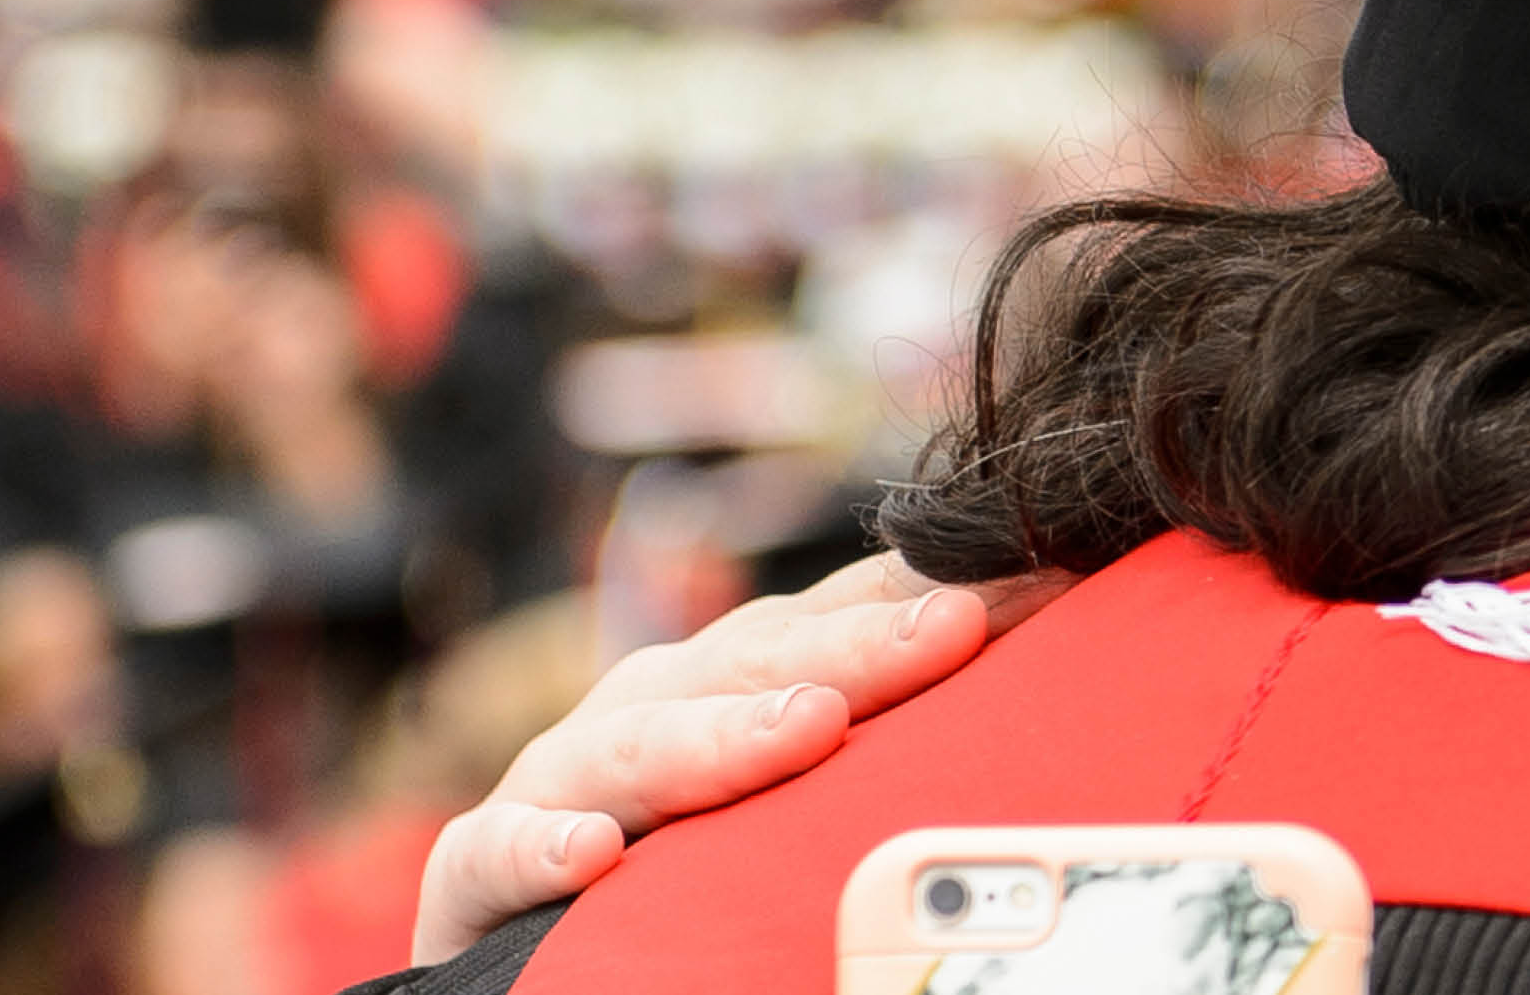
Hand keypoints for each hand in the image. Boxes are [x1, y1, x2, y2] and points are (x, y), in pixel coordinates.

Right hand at [408, 555, 1051, 960]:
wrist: (542, 947)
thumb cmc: (695, 863)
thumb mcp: (802, 795)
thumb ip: (894, 740)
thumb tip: (1051, 671)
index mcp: (738, 680)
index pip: (844, 621)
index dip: (938, 597)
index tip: (1053, 582)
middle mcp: (652, 708)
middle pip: (757, 664)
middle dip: (858, 645)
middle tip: (955, 628)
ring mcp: (561, 781)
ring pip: (637, 740)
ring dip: (723, 735)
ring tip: (810, 728)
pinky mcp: (477, 870)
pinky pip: (497, 852)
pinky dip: (542, 847)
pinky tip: (595, 855)